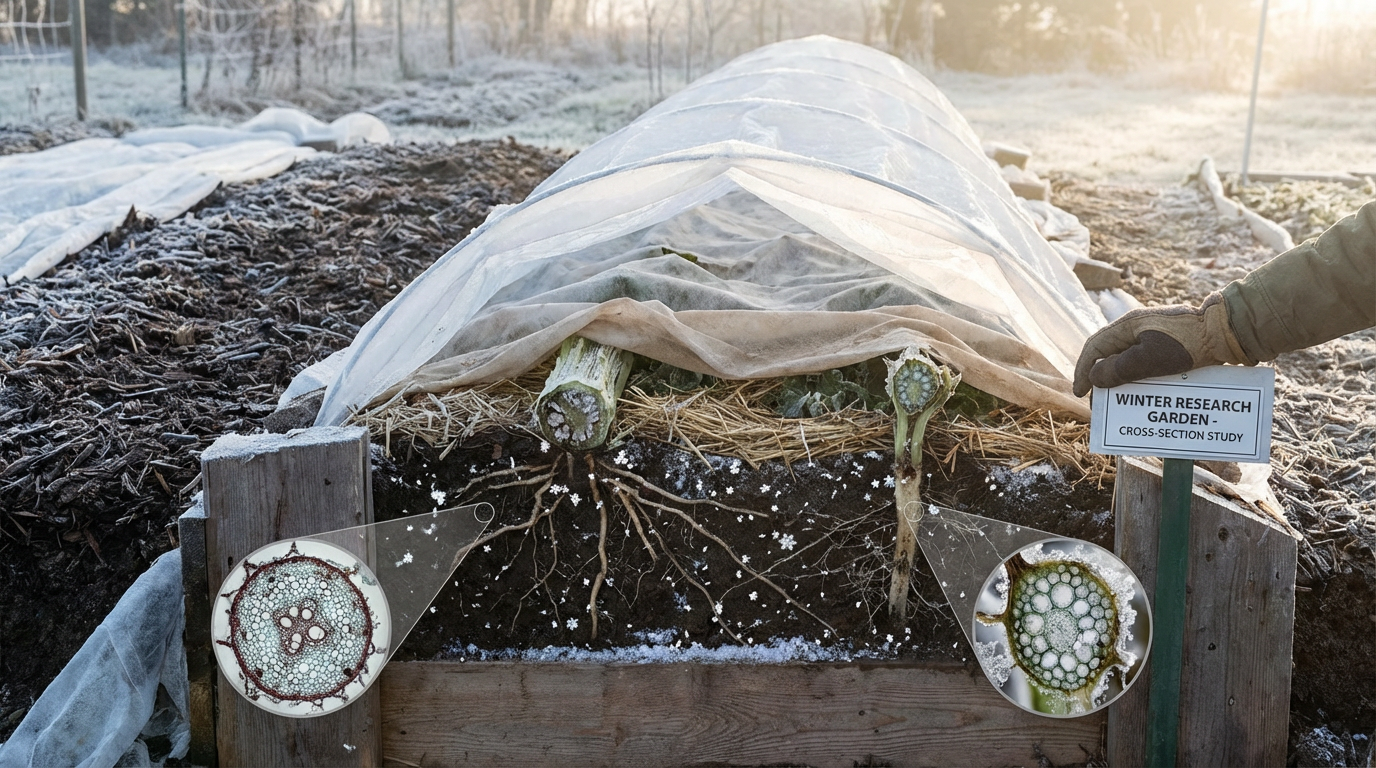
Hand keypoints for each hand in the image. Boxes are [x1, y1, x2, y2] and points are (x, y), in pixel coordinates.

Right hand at [1073, 292, 1252, 396]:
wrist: (1227, 332)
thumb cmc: (1188, 344)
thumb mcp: (1149, 360)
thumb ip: (1119, 369)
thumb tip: (1095, 377)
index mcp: (1128, 325)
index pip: (1095, 347)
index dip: (1083, 370)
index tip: (1080, 392)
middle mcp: (1138, 326)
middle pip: (1110, 352)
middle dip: (1102, 376)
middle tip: (1100, 399)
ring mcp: (1156, 332)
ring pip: (1129, 357)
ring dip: (1122, 378)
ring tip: (1121, 398)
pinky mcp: (1171, 340)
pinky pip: (1146, 359)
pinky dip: (1140, 375)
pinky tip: (1145, 390)